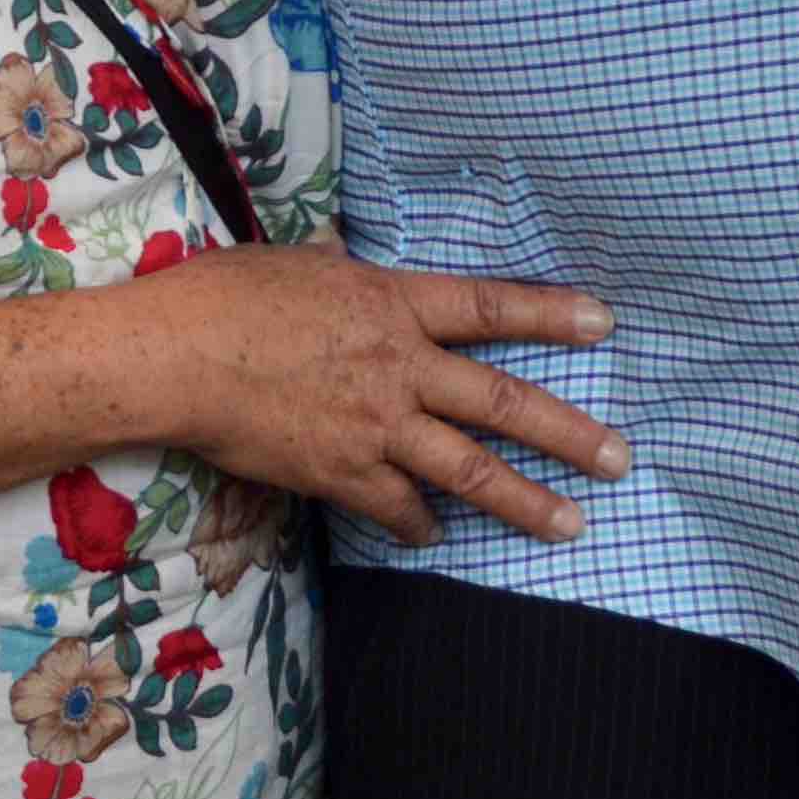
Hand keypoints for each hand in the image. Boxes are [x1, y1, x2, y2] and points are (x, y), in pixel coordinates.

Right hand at [145, 242, 630, 543]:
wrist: (178, 356)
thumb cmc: (228, 294)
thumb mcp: (300, 264)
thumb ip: (344, 276)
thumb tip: (354, 266)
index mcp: (392, 303)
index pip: (490, 306)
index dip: (550, 314)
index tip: (604, 323)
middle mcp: (400, 366)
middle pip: (502, 402)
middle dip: (568, 433)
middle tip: (620, 458)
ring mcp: (375, 425)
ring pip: (469, 470)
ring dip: (525, 501)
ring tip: (570, 524)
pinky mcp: (342, 473)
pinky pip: (399, 507)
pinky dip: (422, 522)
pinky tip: (437, 534)